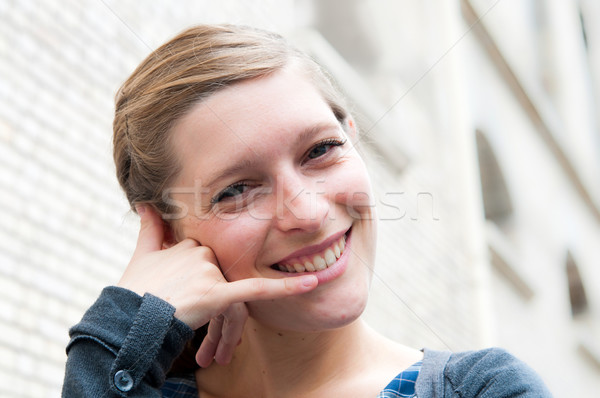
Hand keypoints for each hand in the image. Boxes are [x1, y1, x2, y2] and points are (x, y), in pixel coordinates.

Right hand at [117, 204, 317, 365]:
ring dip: (226, 328)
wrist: (128, 320)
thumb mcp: (142, 255)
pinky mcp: (216, 294)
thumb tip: (144, 203)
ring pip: (233, 295)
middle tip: (208, 336)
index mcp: (189, 243)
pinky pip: (257, 290)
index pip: (213, 261)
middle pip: (226, 278)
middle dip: (220, 307)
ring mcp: (210, 273)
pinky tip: (312, 283)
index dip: (209, 282)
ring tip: (212, 351)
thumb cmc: (134, 290)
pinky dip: (286, 286)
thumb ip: (149, 228)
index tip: (199, 299)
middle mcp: (202, 253)